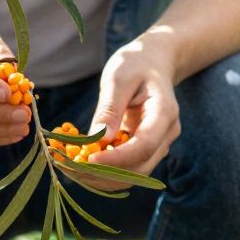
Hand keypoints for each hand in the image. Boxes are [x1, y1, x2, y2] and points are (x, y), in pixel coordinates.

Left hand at [84, 37, 180, 178]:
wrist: (152, 62)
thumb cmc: (135, 64)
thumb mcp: (118, 78)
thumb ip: (110, 109)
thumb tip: (99, 139)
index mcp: (164, 112)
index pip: (144, 146)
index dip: (117, 158)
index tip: (89, 160)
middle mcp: (166, 133)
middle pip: (141, 167)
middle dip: (107, 173)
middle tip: (72, 169)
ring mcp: (159, 143)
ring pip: (135, 173)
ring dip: (104, 177)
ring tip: (73, 168)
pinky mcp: (146, 148)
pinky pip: (129, 166)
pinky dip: (106, 170)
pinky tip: (83, 163)